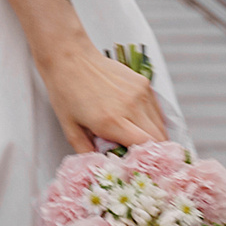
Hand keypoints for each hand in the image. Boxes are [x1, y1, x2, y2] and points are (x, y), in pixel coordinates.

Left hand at [40, 45, 168, 155]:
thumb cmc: (65, 92)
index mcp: (110, 121)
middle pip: (158, 139)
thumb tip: (103, 168)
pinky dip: (153, 120)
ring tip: (140, 141)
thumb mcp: (69, 127)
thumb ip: (87, 152)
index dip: (146, 160)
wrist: (69, 56)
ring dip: (155, 137)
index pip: (145, 148)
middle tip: (143, 158)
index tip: (140, 167)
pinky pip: (156, 110)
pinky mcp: (143, 83)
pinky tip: (138, 123)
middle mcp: (130, 107)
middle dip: (154, 152)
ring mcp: (139, 93)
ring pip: (161, 125)